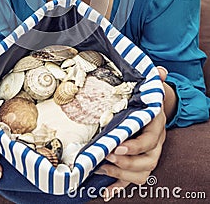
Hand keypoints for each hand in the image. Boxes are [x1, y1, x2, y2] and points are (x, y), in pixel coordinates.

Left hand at [95, 66, 167, 200]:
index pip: (149, 141)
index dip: (134, 146)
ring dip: (122, 173)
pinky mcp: (140, 162)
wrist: (154, 107)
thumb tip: (159, 71)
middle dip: (126, 162)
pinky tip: (106, 191)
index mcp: (155, 126)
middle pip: (147, 161)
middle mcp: (155, 144)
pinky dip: (120, 187)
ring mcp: (149, 155)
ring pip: (142, 173)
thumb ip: (153, 79)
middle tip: (107, 156)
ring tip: (103, 166)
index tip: (117, 145)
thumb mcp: (150, 88)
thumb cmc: (147, 98)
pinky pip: (133, 180)